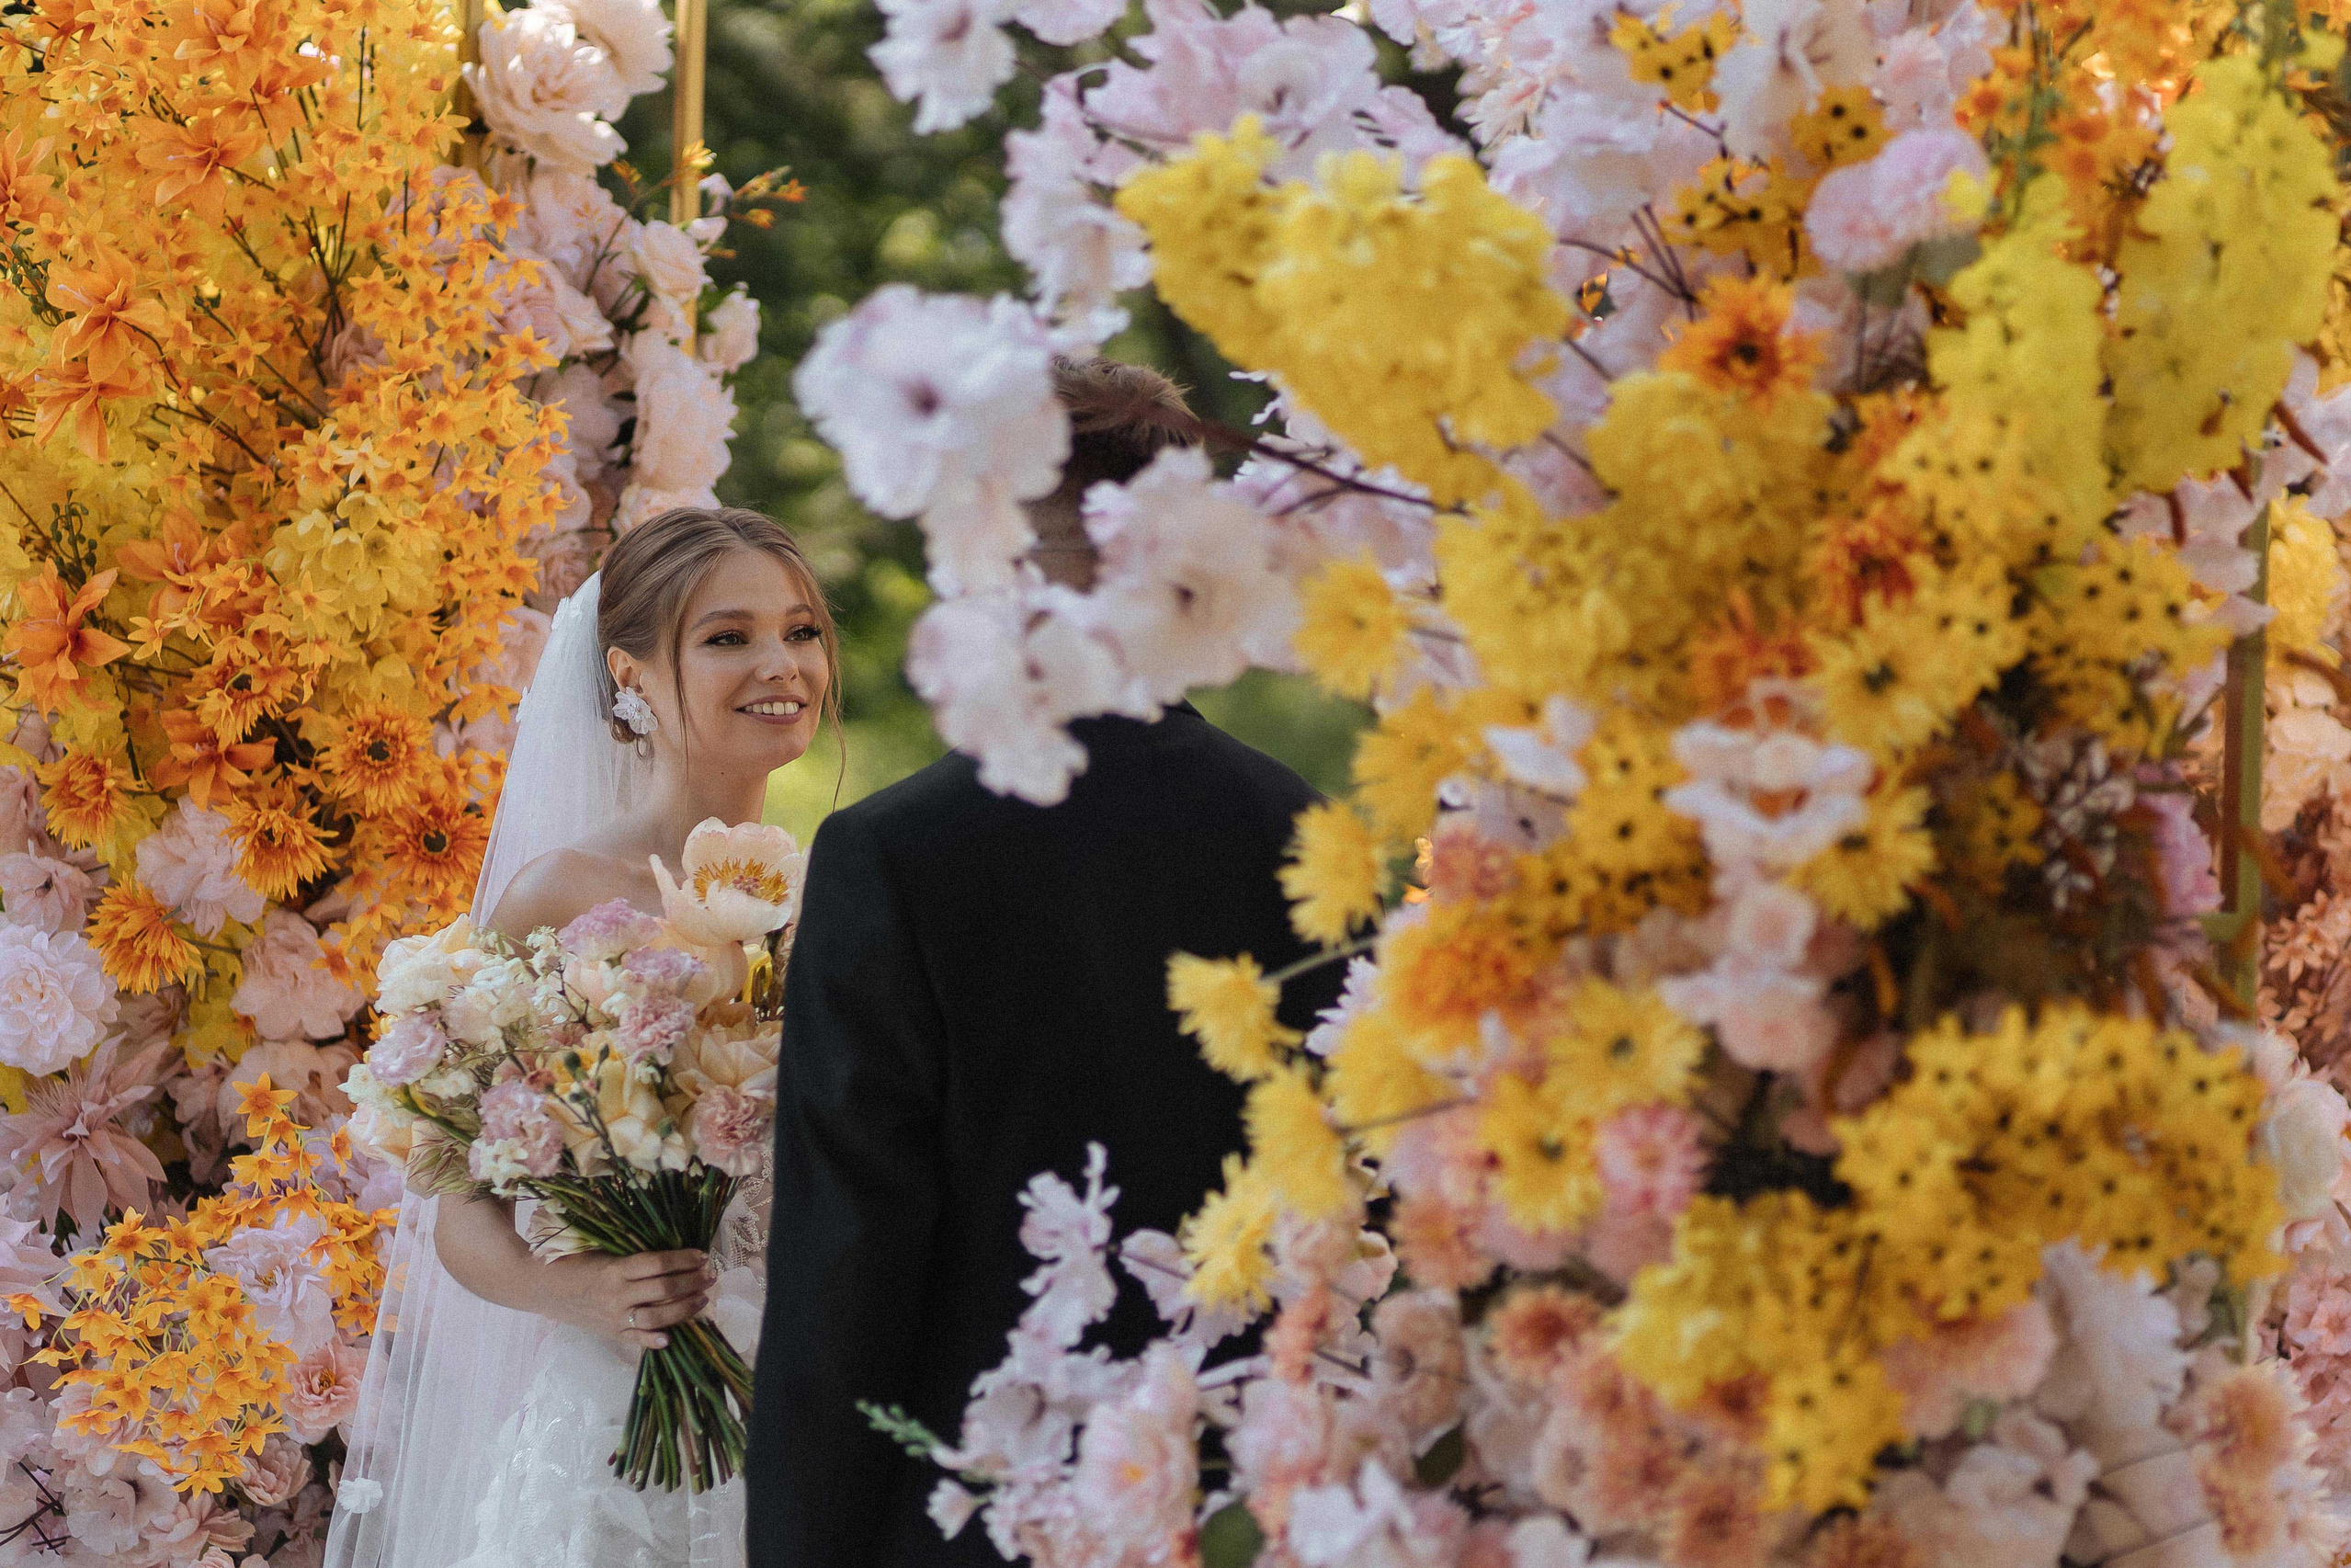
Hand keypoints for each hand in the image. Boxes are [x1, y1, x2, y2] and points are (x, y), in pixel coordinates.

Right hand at [540, 1248, 714, 1350]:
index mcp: (614, 1269)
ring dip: (684, 1308)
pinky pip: (635, 1339)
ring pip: (657, 1316)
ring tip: (702, 1299)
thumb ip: (629, 1253)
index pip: (657, 1263)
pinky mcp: (609, 1332)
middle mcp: (616, 1295)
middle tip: (711, 1275)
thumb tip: (667, 1248)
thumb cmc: (571, 1261)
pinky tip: (671, 1338)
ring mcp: (613, 1317)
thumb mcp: (600, 1250)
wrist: (539, 1287)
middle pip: (663, 1288)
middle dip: (692, 1281)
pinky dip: (654, 1340)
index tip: (702, 1254)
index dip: (683, 1259)